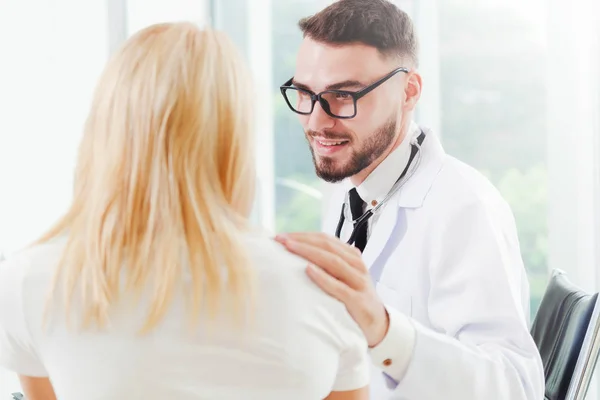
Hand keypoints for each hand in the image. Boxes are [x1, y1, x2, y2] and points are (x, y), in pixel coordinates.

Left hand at [275, 232, 388, 346]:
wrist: (378, 324)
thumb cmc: (354, 298)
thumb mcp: (343, 277)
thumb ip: (328, 264)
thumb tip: (297, 253)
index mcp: (351, 256)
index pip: (325, 239)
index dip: (303, 235)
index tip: (282, 235)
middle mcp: (356, 265)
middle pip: (327, 246)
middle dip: (302, 240)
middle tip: (280, 239)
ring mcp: (359, 282)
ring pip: (333, 261)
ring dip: (308, 252)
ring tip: (290, 248)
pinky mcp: (358, 300)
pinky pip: (339, 287)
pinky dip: (322, 277)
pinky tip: (308, 270)